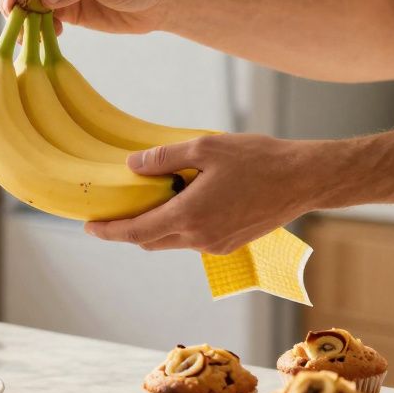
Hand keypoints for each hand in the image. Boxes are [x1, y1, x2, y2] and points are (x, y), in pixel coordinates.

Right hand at [0, 0, 176, 34]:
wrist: (158, 1)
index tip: (11, 3)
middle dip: (13, 1)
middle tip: (17, 22)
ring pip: (27, 3)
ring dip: (24, 19)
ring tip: (30, 35)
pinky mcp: (67, 10)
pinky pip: (42, 19)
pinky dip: (39, 29)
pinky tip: (52, 35)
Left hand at [85, 134, 327, 253]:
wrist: (304, 180)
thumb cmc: (259, 160)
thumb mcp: (205, 148)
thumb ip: (164, 158)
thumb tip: (132, 166)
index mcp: (190, 216)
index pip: (136, 232)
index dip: (109, 231)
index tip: (90, 226)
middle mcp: (200, 238)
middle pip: (150, 240)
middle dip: (129, 228)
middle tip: (116, 208)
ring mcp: (217, 245)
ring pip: (172, 240)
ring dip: (157, 224)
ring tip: (154, 196)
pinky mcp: (231, 244)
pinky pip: (193, 239)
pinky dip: (180, 224)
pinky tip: (186, 198)